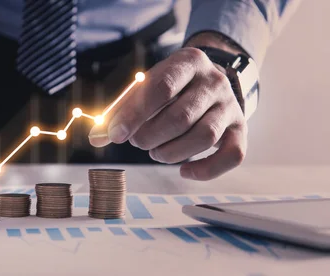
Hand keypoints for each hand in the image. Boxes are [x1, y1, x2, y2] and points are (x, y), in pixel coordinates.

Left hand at [89, 33, 247, 180]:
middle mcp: (215, 82)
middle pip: (181, 117)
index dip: (135, 115)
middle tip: (137, 142)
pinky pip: (232, 156)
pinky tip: (184, 171)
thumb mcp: (145, 87)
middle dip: (150, 136)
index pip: (162, 88)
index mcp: (189, 62)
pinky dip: (206, 170)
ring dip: (171, 152)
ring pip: (204, 137)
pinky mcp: (241, 130)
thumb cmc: (169, 87)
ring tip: (156, 151)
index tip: (115, 134)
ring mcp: (231, 106)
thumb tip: (97, 137)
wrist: (210, 80)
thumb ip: (121, 110)